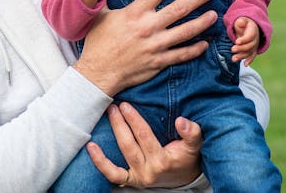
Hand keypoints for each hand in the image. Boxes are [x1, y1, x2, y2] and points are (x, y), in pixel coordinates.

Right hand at [74, 0, 215, 95]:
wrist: (98, 72)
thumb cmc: (98, 42)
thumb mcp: (100, 15)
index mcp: (134, 13)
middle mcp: (148, 27)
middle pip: (179, 8)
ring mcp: (156, 45)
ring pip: (186, 31)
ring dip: (202, 22)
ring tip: (214, 14)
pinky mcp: (159, 62)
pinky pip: (182, 55)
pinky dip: (195, 49)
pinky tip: (204, 43)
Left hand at [87, 103, 202, 187]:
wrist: (183, 178)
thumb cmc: (186, 158)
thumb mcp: (194, 145)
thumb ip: (192, 133)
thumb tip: (182, 121)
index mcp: (163, 161)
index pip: (145, 137)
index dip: (134, 120)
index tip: (126, 105)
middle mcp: (149, 171)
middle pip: (129, 144)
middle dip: (120, 123)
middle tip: (114, 106)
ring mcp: (138, 177)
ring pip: (121, 154)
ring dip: (113, 133)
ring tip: (108, 115)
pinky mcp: (130, 180)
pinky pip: (112, 174)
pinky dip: (100, 162)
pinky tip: (91, 147)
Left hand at [231, 17, 258, 65]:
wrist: (250, 27)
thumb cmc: (243, 23)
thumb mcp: (242, 20)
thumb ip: (241, 21)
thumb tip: (240, 22)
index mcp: (253, 31)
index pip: (250, 36)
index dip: (244, 39)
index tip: (236, 41)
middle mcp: (256, 39)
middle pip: (250, 45)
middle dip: (241, 48)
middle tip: (232, 49)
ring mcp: (255, 45)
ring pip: (250, 52)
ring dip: (242, 56)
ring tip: (233, 59)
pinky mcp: (253, 50)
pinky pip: (252, 56)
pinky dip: (249, 60)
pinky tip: (245, 64)